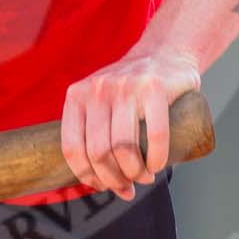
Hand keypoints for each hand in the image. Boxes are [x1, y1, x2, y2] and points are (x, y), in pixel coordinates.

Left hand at [61, 51, 201, 199]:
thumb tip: (95, 181)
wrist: (165, 52)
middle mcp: (98, 90)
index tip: (102, 186)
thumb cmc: (130, 88)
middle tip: (128, 186)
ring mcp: (127, 88)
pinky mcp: (155, 89)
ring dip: (135, 173)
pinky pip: (156, 135)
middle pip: (99, 152)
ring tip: (144, 177)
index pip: (72, 148)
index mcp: (77, 96)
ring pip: (124, 147)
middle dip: (114, 179)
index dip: (86, 176)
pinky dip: (157, 159)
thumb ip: (91, 131)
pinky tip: (158, 165)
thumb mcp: (99, 100)